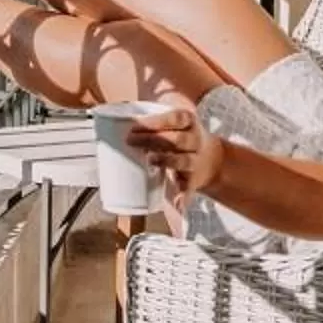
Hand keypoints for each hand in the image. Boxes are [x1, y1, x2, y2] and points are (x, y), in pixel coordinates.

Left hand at [125, 99, 225, 216]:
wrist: (212, 159)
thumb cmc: (180, 137)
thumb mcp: (172, 122)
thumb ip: (150, 120)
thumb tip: (111, 119)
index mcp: (188, 123)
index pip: (175, 118)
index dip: (155, 121)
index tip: (135, 125)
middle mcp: (195, 140)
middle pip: (176, 139)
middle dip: (153, 139)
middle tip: (130, 140)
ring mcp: (195, 160)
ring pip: (183, 160)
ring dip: (167, 160)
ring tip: (150, 160)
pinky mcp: (193, 180)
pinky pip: (189, 189)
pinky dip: (183, 197)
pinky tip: (177, 204)